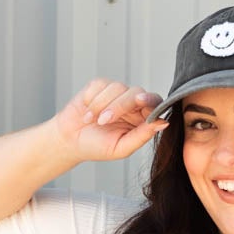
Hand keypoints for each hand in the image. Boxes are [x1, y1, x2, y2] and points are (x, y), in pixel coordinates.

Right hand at [53, 78, 167, 161]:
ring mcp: (116, 93)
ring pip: (117, 87)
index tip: (141, 101)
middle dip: (120, 105)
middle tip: (104, 121)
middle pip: (136, 93)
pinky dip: (92, 100)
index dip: (149, 100)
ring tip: (92, 121)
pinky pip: (101, 85)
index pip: (154, 103)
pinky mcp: (99, 85)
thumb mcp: (121, 148)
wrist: (69, 141)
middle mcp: (131, 103)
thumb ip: (142, 136)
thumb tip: (163, 123)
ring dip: (102, 105)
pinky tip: (87, 113)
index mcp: (142, 118)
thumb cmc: (96, 147)